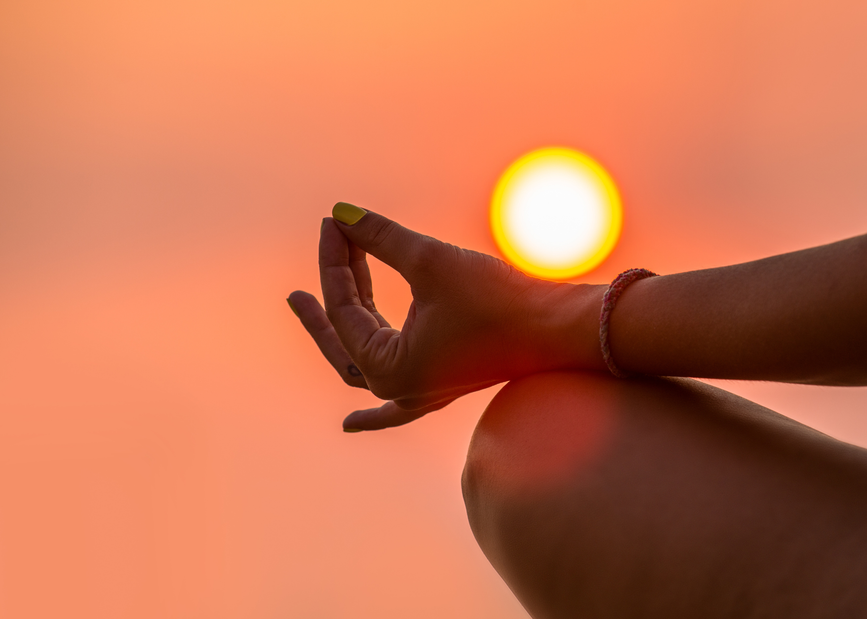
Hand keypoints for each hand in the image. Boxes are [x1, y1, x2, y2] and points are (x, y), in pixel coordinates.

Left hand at [288, 203, 603, 430]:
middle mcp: (401, 389)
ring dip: (343, 325)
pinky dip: (374, 415)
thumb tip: (340, 212)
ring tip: (312, 300)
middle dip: (324, 300)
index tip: (334, 222)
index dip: (336, 260)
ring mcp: (423, 391)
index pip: (346, 308)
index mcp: (389, 370)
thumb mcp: (432, 262)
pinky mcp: (444, 383)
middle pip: (345, 338)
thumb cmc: (500, 300)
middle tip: (302, 274)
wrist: (564, 330)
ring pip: (365, 359)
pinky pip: (398, 405)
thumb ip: (381, 238)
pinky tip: (352, 424)